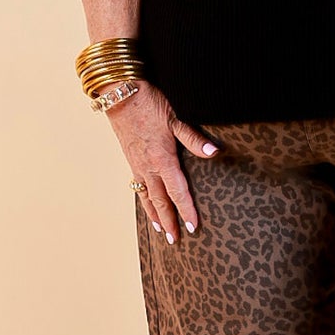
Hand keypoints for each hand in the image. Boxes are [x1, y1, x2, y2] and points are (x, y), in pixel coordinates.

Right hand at [106, 82, 222, 242]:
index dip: (186, 210)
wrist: (120, 94)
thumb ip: (193, 138)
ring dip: (155, 215)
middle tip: (176, 240)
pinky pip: (138, 186)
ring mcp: (137, 164)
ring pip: (147, 196)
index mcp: (162, 159)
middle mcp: (148, 167)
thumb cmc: (150, 103)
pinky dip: (143, 200)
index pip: (178, 191)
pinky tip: (146, 203)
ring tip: (161, 231)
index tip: (193, 227)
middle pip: (161, 200)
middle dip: (169, 221)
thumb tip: (214, 151)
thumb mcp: (176, 118)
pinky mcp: (131, 159)